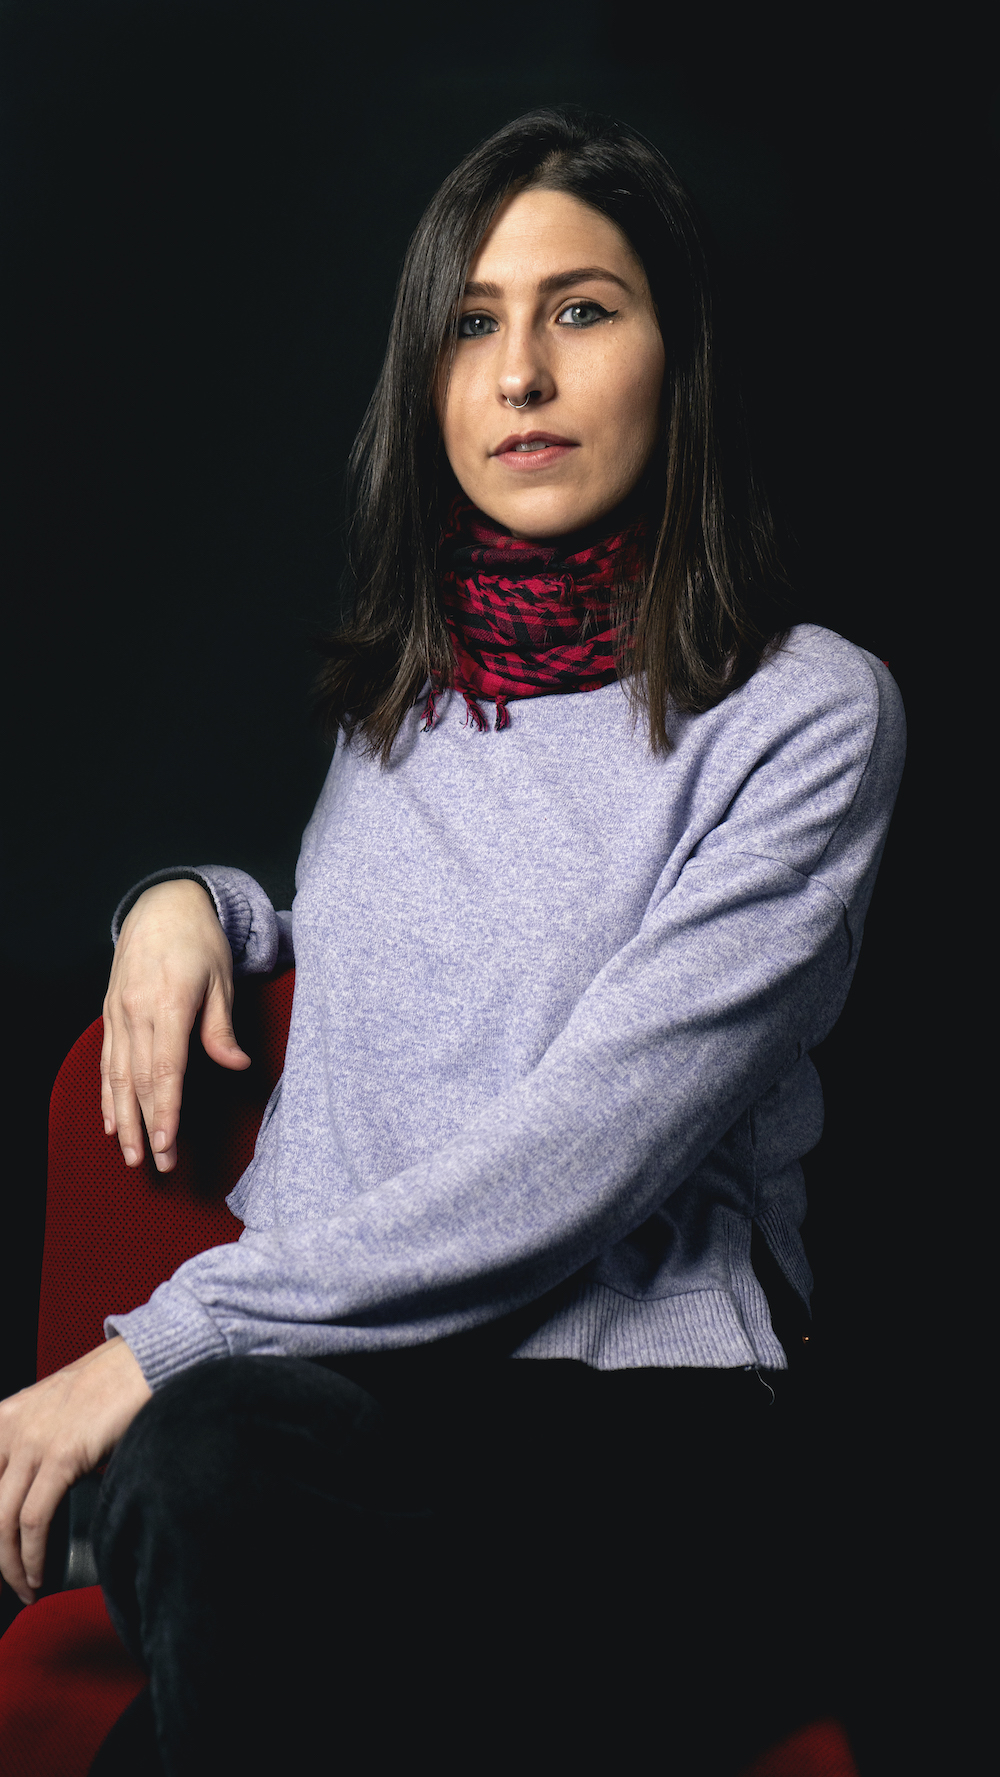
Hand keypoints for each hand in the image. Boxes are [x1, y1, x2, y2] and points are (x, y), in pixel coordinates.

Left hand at [0, 1337, 151, 1605]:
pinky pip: (34, 1519)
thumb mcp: (49, 1413)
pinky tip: (37, 1571)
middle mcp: (9, 1430)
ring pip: (2, 1521)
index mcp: (2, 1420)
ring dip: (10, 1565)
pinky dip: (31, 1555)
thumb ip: (32, 1449)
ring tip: (23, 1586)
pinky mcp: (62, 1455)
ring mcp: (33, 1442)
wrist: (140, 1364)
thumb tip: (31, 1503)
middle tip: (4, 1582)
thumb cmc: (104, 1389)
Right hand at [101, 879, 250, 1171]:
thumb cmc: (200, 941)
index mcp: (169, 1004)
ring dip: (122, 1117)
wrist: (162, 904)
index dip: (165, 1111)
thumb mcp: (222, 978)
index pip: (164, 1070)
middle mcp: (137, 1011)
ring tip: (130, 1153)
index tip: (167, 1144)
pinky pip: (106, 1059)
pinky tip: (112, 1118)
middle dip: (145, 1125)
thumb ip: (222, 1027)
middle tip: (154, 1163)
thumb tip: (237, 1064)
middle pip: (137, 1080)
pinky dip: (107, 1092)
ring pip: (115, 1074)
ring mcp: (118, 1012)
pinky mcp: (110, 1011)